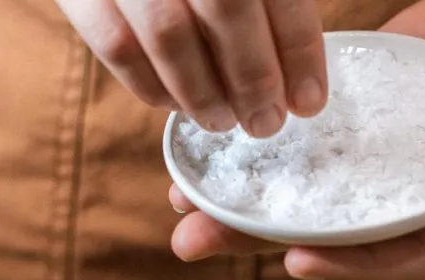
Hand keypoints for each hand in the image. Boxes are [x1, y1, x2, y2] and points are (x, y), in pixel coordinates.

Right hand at [55, 0, 326, 136]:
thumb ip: (271, 3)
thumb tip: (298, 77)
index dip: (298, 50)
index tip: (309, 101)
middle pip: (226, 10)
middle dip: (254, 79)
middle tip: (266, 123)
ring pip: (168, 34)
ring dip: (203, 92)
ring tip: (222, 120)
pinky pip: (115, 45)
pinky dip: (150, 85)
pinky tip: (174, 103)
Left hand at [170, 0, 424, 279]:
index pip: (405, 251)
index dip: (356, 265)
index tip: (300, 259)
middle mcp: (408, 185)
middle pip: (337, 232)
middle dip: (265, 240)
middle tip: (194, 241)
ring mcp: (377, 150)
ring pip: (308, 190)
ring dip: (244, 201)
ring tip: (180, 200)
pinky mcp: (355, 108)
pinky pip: (305, 135)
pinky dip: (260, 145)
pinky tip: (209, 138)